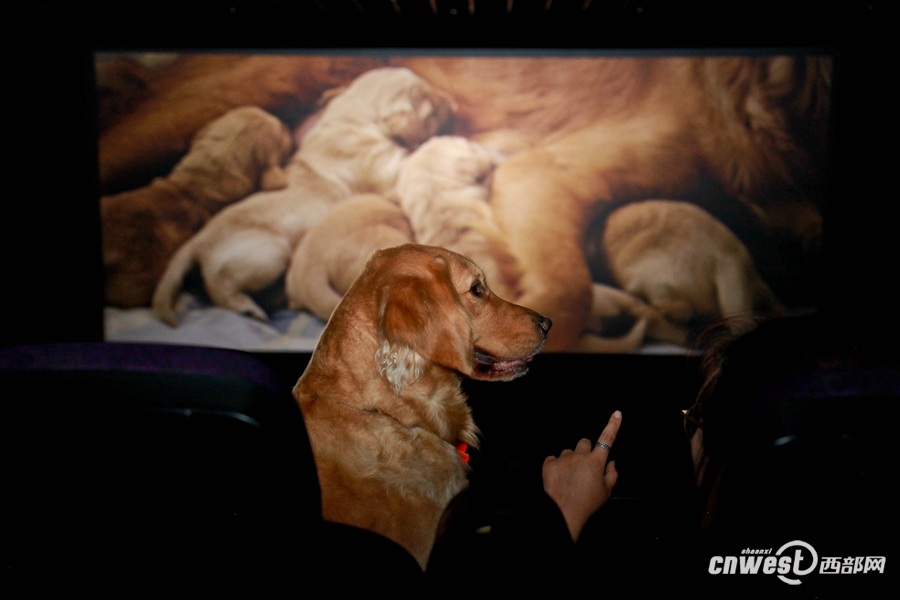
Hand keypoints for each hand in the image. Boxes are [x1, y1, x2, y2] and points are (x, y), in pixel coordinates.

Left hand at [542, 410, 620, 540]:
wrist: (563, 512)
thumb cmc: (587, 503)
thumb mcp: (606, 492)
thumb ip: (612, 474)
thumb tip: (611, 462)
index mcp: (596, 462)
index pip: (607, 439)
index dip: (613, 425)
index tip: (617, 413)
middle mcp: (580, 456)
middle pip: (584, 442)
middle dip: (585, 451)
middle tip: (583, 467)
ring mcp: (563, 458)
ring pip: (568, 452)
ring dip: (570, 460)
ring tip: (569, 478)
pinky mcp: (549, 463)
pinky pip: (553, 458)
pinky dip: (555, 466)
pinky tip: (558, 478)